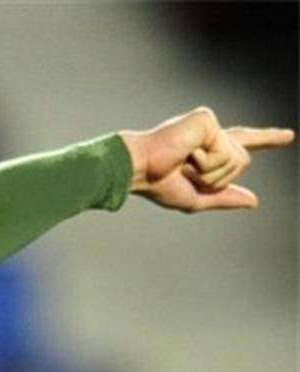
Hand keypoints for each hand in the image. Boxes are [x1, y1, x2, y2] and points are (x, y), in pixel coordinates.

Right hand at [120, 107, 292, 211]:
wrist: (138, 168)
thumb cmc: (156, 182)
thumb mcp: (195, 198)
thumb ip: (224, 199)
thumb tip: (254, 201)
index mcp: (208, 149)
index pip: (244, 144)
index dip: (267, 140)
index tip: (288, 136)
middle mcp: (212, 134)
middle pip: (242, 162)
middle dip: (217, 178)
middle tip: (185, 172)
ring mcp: (210, 125)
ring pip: (236, 159)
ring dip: (209, 172)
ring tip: (184, 164)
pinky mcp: (206, 120)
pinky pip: (224, 152)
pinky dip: (205, 163)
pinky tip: (185, 155)